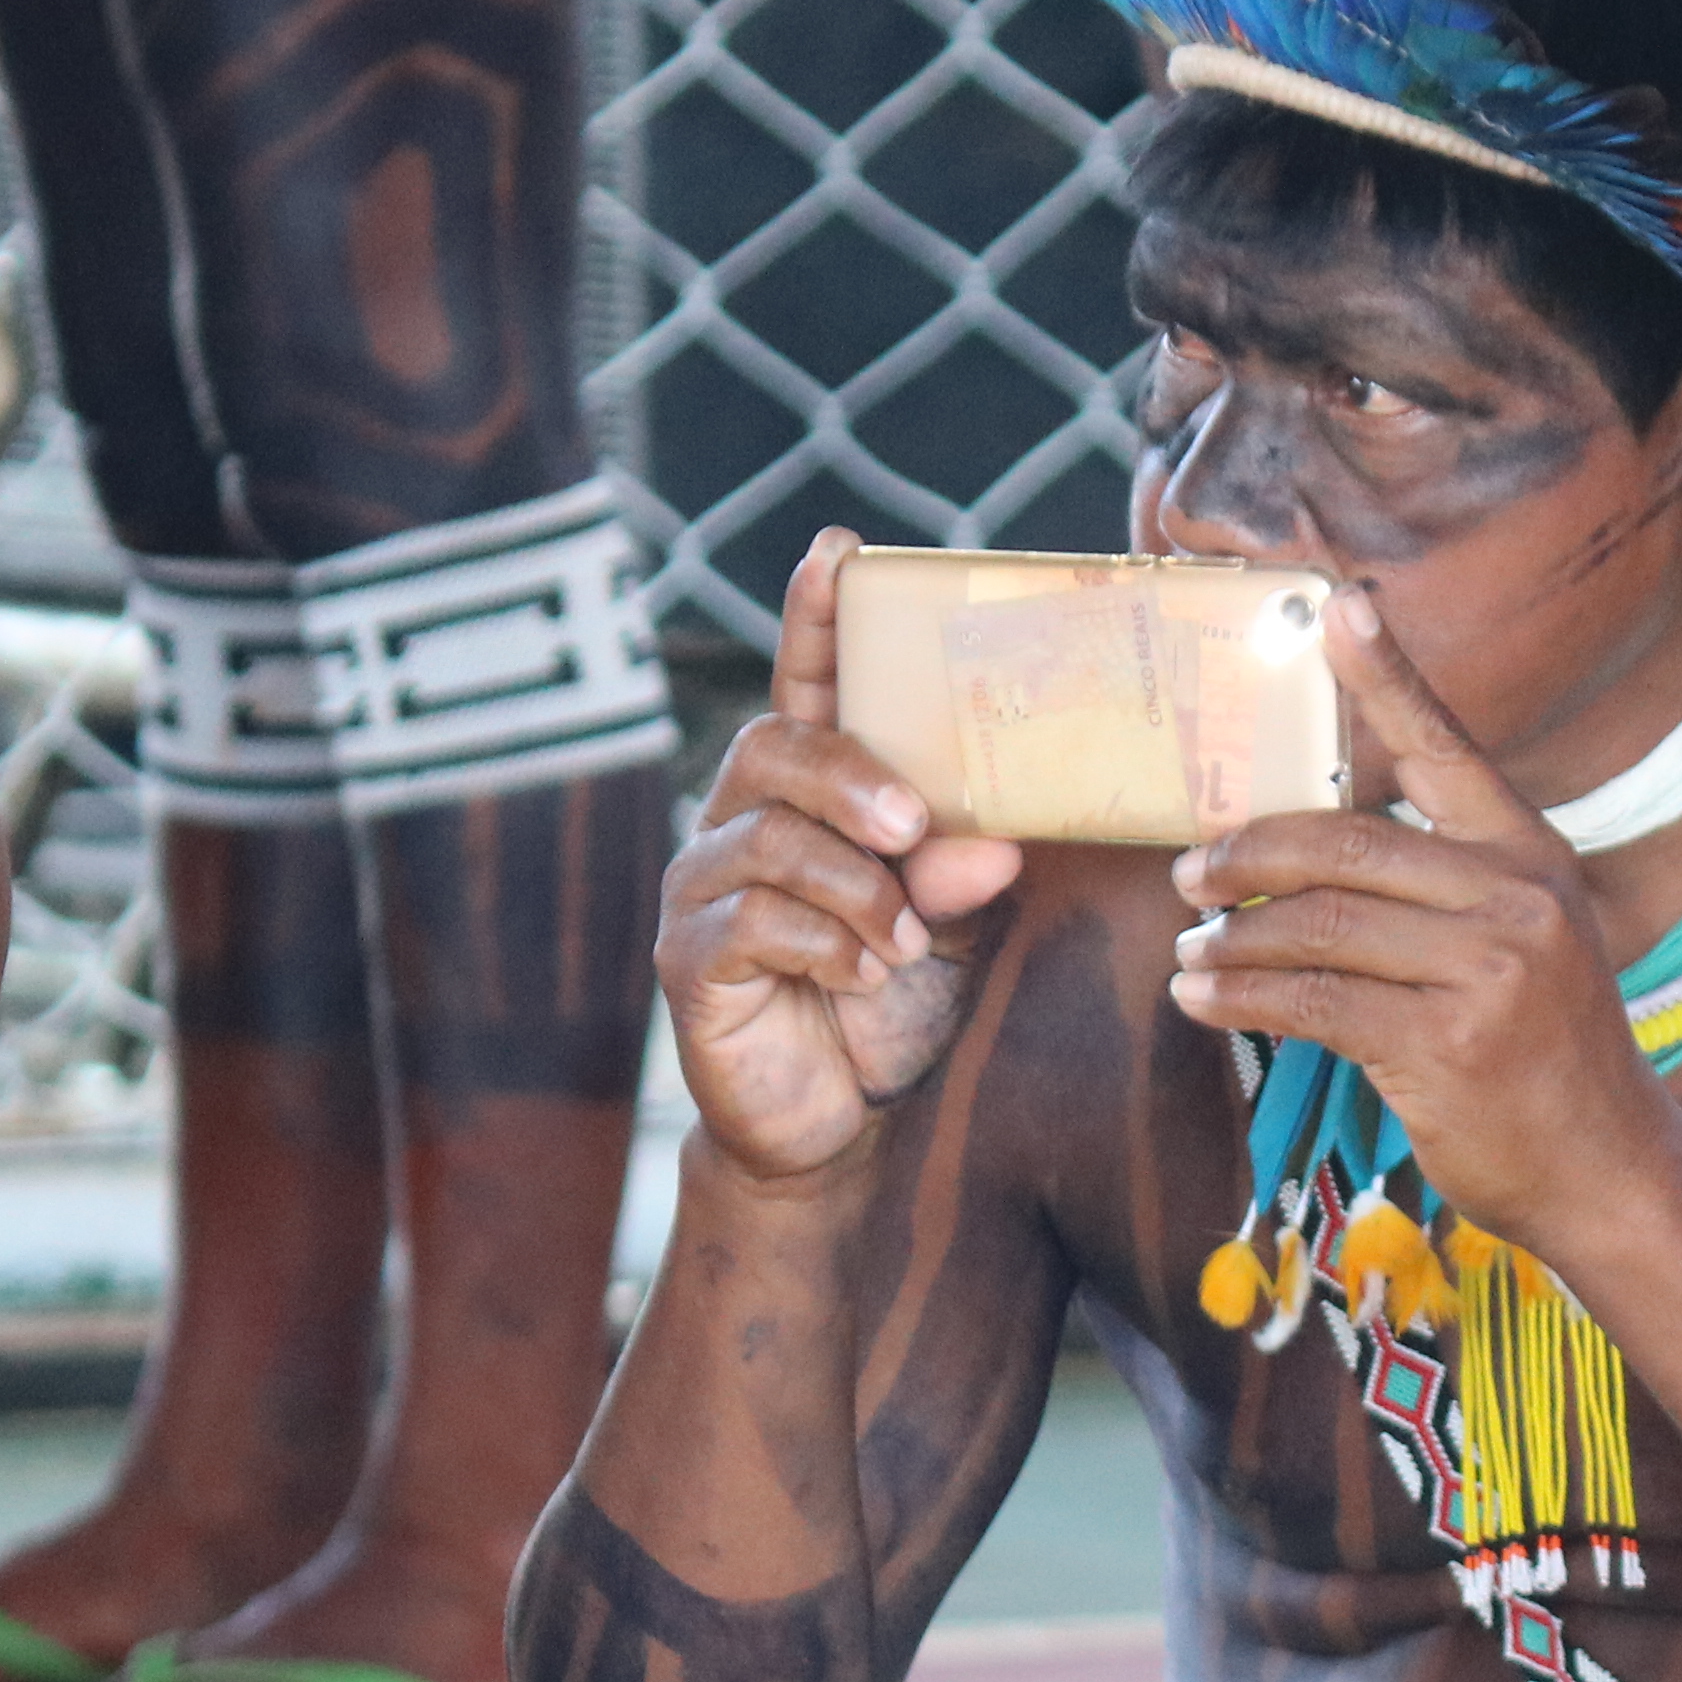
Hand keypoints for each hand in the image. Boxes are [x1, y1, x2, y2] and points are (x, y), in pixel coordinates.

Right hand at [659, 532, 1027, 1180]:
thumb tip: (993, 838)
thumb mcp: (946, 930)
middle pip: (771, 747)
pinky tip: (865, 974)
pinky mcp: (688, 960)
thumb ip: (960, 875)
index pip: (804, 688)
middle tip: (912, 825)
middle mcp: (740, 823)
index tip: (838, 553)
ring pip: (768, 838)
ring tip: (907, 941)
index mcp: (806, 797)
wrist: (835, 1129)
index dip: (816, 620)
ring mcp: (704, 889)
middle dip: (850, 776)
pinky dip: (827, 943)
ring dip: (856, 886)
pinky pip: (751, 922)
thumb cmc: (890, 1004)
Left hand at [1166, 583, 1669, 1245]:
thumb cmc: (1546, 1057)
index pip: (1445, 748)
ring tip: (1188, 952)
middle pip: (1347, 843)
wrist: (1608, 1170)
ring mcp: (1485, 970)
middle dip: (1250, 854)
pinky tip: (1204, 998)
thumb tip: (1309, 859)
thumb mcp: (1526, 945)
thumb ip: (1445, 891)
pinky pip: (1312, 1001)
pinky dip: (1242, 996)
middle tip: (1188, 873)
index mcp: (1531, 855)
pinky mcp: (1444, 1042)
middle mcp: (1515, 898)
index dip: (1386, 676)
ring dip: (1233, 938)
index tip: (1335, 608)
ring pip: (1318, 926)